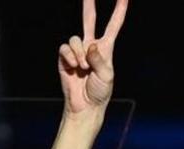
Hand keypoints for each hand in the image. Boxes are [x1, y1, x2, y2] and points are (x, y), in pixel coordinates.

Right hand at [58, 0, 127, 116]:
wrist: (85, 104)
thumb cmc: (100, 91)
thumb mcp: (106, 76)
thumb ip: (100, 59)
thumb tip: (90, 45)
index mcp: (106, 49)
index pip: (113, 26)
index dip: (119, 12)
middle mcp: (91, 46)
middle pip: (89, 20)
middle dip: (88, 5)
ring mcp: (77, 51)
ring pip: (75, 39)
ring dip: (79, 54)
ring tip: (83, 68)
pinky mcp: (65, 57)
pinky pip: (65, 48)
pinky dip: (69, 57)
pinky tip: (73, 67)